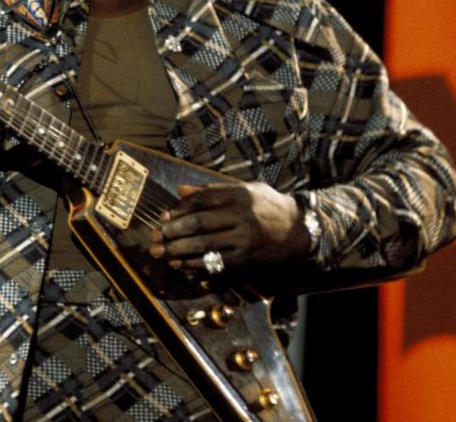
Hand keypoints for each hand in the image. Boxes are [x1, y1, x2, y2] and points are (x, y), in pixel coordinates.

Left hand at [149, 182, 310, 272]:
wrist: (299, 229)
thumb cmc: (267, 205)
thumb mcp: (244, 190)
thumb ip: (212, 190)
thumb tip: (180, 190)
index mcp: (240, 195)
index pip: (201, 201)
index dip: (178, 209)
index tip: (163, 217)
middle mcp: (242, 217)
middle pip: (199, 224)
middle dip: (173, 232)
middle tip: (155, 237)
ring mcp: (245, 240)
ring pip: (204, 246)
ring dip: (178, 251)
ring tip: (161, 253)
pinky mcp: (246, 260)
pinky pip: (215, 264)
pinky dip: (195, 266)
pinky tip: (180, 265)